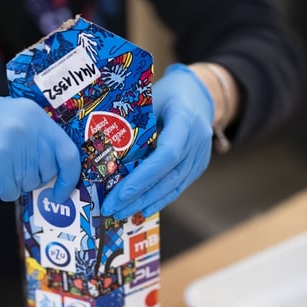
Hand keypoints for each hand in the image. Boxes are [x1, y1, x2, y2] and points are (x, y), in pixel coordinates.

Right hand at [0, 92, 80, 201]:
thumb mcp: (7, 115)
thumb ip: (33, 134)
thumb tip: (56, 166)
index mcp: (32, 115)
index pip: (67, 152)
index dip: (69, 176)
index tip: (62, 190)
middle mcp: (26, 131)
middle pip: (47, 173)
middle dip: (33, 177)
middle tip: (8, 164)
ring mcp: (10, 151)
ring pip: (28, 185)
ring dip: (12, 182)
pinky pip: (9, 193)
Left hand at [101, 63, 213, 218]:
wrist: (199, 94)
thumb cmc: (168, 93)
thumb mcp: (150, 99)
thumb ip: (134, 124)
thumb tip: (105, 152)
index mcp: (185, 120)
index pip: (166, 155)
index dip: (143, 177)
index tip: (120, 193)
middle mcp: (197, 141)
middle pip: (168, 176)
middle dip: (139, 196)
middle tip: (112, 209)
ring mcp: (201, 155)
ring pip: (174, 186)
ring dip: (147, 202)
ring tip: (122, 213)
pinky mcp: (199, 166)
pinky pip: (179, 186)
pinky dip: (160, 199)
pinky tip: (143, 209)